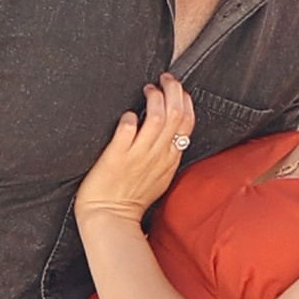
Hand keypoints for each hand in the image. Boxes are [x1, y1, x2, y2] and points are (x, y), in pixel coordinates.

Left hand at [75, 75, 195, 229]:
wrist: (110, 219)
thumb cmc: (131, 198)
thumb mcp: (160, 176)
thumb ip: (166, 153)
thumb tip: (168, 131)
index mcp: (170, 158)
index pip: (187, 121)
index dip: (185, 99)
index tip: (177, 88)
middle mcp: (157, 154)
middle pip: (176, 113)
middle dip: (173, 89)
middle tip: (164, 79)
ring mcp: (137, 155)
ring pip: (156, 118)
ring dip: (154, 98)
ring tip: (147, 90)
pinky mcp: (116, 157)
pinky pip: (127, 130)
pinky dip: (129, 118)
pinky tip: (127, 115)